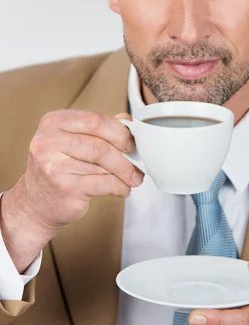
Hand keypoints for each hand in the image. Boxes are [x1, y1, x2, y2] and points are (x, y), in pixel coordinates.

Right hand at [0, 110, 142, 272]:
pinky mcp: (66, 188)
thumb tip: (128, 123)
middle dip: (125, 156)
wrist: (35, 204)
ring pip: (104, 166)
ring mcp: (55, 166)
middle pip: (100, 144)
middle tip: (137, 163)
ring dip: (125, 173)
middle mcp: (49, 142)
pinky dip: (120, 186)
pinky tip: (122, 189)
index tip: (132, 142)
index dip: (119, 131)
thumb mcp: (71, 140)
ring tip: (132, 178)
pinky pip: (104, 184)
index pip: (95, 120)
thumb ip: (98, 129)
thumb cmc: (58, 168)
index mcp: (52, 122)